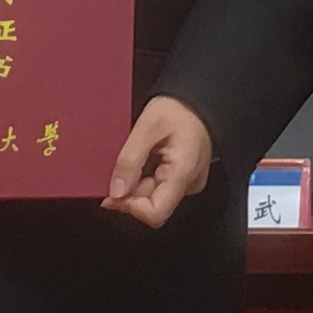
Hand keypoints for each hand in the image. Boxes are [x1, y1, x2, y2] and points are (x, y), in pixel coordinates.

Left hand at [103, 95, 213, 226]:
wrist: (198, 98)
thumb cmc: (180, 107)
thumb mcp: (148, 126)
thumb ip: (130, 159)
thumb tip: (116, 192)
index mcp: (183, 173)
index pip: (155, 213)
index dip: (130, 207)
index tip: (113, 192)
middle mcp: (189, 184)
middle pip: (152, 206)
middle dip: (129, 193)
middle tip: (117, 169)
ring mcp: (187, 182)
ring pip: (153, 197)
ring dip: (135, 184)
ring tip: (133, 157)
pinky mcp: (183, 178)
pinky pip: (159, 187)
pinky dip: (144, 179)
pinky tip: (142, 160)